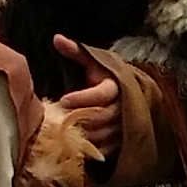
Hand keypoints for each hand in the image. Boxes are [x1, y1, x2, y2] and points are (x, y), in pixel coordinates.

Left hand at [53, 35, 121, 161]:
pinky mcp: (124, 140)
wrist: (130, 94)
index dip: (82, 98)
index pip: (103, 93)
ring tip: (66, 131)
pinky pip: (108, 148)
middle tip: (60, 119)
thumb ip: (77, 52)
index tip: (63, 100)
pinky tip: (78, 143)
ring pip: (104, 133)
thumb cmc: (107, 77)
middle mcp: (126, 106)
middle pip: (102, 115)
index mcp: (118, 85)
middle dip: (80, 118)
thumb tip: (56, 38)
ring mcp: (126, 125)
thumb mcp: (95, 62)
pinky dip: (93, 147)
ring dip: (84, 133)